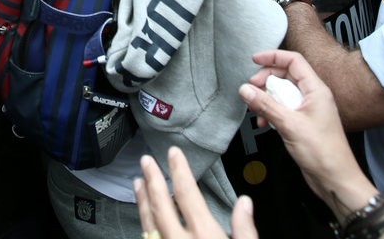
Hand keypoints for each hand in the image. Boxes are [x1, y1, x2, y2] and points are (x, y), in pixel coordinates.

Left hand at [135, 147, 257, 238]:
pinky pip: (148, 237)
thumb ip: (245, 229)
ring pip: (148, 223)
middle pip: (161, 205)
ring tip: (138, 183)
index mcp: (204, 235)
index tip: (174, 153)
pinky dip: (144, 222)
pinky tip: (143, 217)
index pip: (188, 194)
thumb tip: (245, 202)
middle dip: (153, 180)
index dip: (179, 170)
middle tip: (146, 161)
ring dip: (142, 201)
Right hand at [240, 51, 368, 210]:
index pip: (294, 61)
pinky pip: (283, 108)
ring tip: (255, 108)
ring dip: (266, 98)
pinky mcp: (302, 122)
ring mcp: (308, 109)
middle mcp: (313, 96)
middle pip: (285, 75)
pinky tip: (264, 122)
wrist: (335, 178)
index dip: (273, 57)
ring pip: (282, 93)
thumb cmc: (323, 153)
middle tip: (251, 88)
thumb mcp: (289, 124)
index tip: (255, 60)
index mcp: (316, 89)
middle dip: (266, 80)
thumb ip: (266, 105)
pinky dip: (271, 112)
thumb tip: (246, 89)